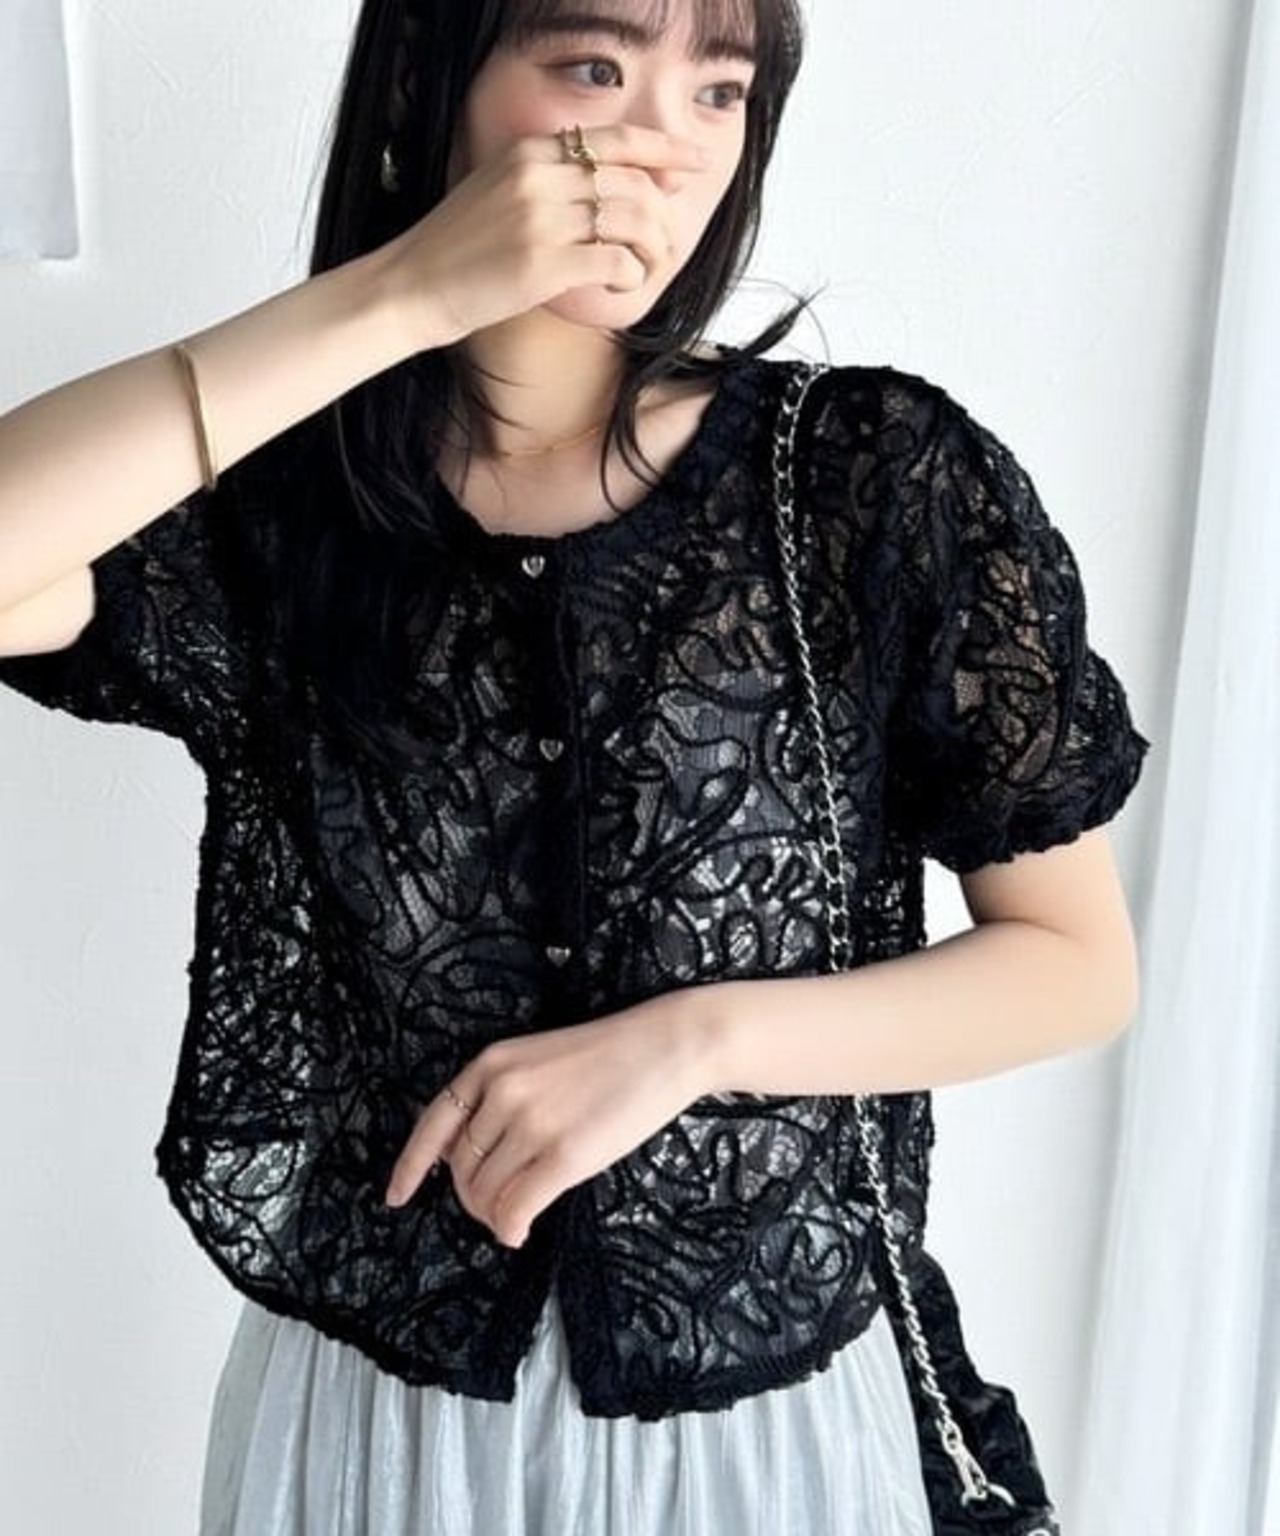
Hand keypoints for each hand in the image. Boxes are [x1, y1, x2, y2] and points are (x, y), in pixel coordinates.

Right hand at [382, 125, 707, 347]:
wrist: (413, 285)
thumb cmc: (460, 248)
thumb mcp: (500, 189)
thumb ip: (549, 178)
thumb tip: (615, 184)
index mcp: (531, 152)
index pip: (616, 139)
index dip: (666, 148)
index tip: (695, 161)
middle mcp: (540, 177)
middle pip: (635, 183)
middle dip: (663, 217)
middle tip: (665, 246)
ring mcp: (542, 219)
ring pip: (634, 220)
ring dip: (652, 250)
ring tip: (641, 269)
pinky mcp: (544, 264)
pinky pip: (617, 261)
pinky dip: (630, 276)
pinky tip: (618, 286)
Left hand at [384, 992, 710, 1247]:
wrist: (663, 1046)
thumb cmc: (606, 1056)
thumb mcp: (535, 1060)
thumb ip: (496, 1097)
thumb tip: (462, 1158)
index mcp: (490, 1064)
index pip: (434, 1124)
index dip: (411, 1167)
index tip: (397, 1197)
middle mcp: (502, 1092)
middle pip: (461, 1170)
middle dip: (473, 1198)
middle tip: (501, 1204)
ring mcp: (531, 1123)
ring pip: (486, 1194)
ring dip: (496, 1214)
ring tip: (519, 1212)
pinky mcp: (563, 1155)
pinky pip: (515, 1209)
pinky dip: (512, 1229)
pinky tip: (523, 1231)